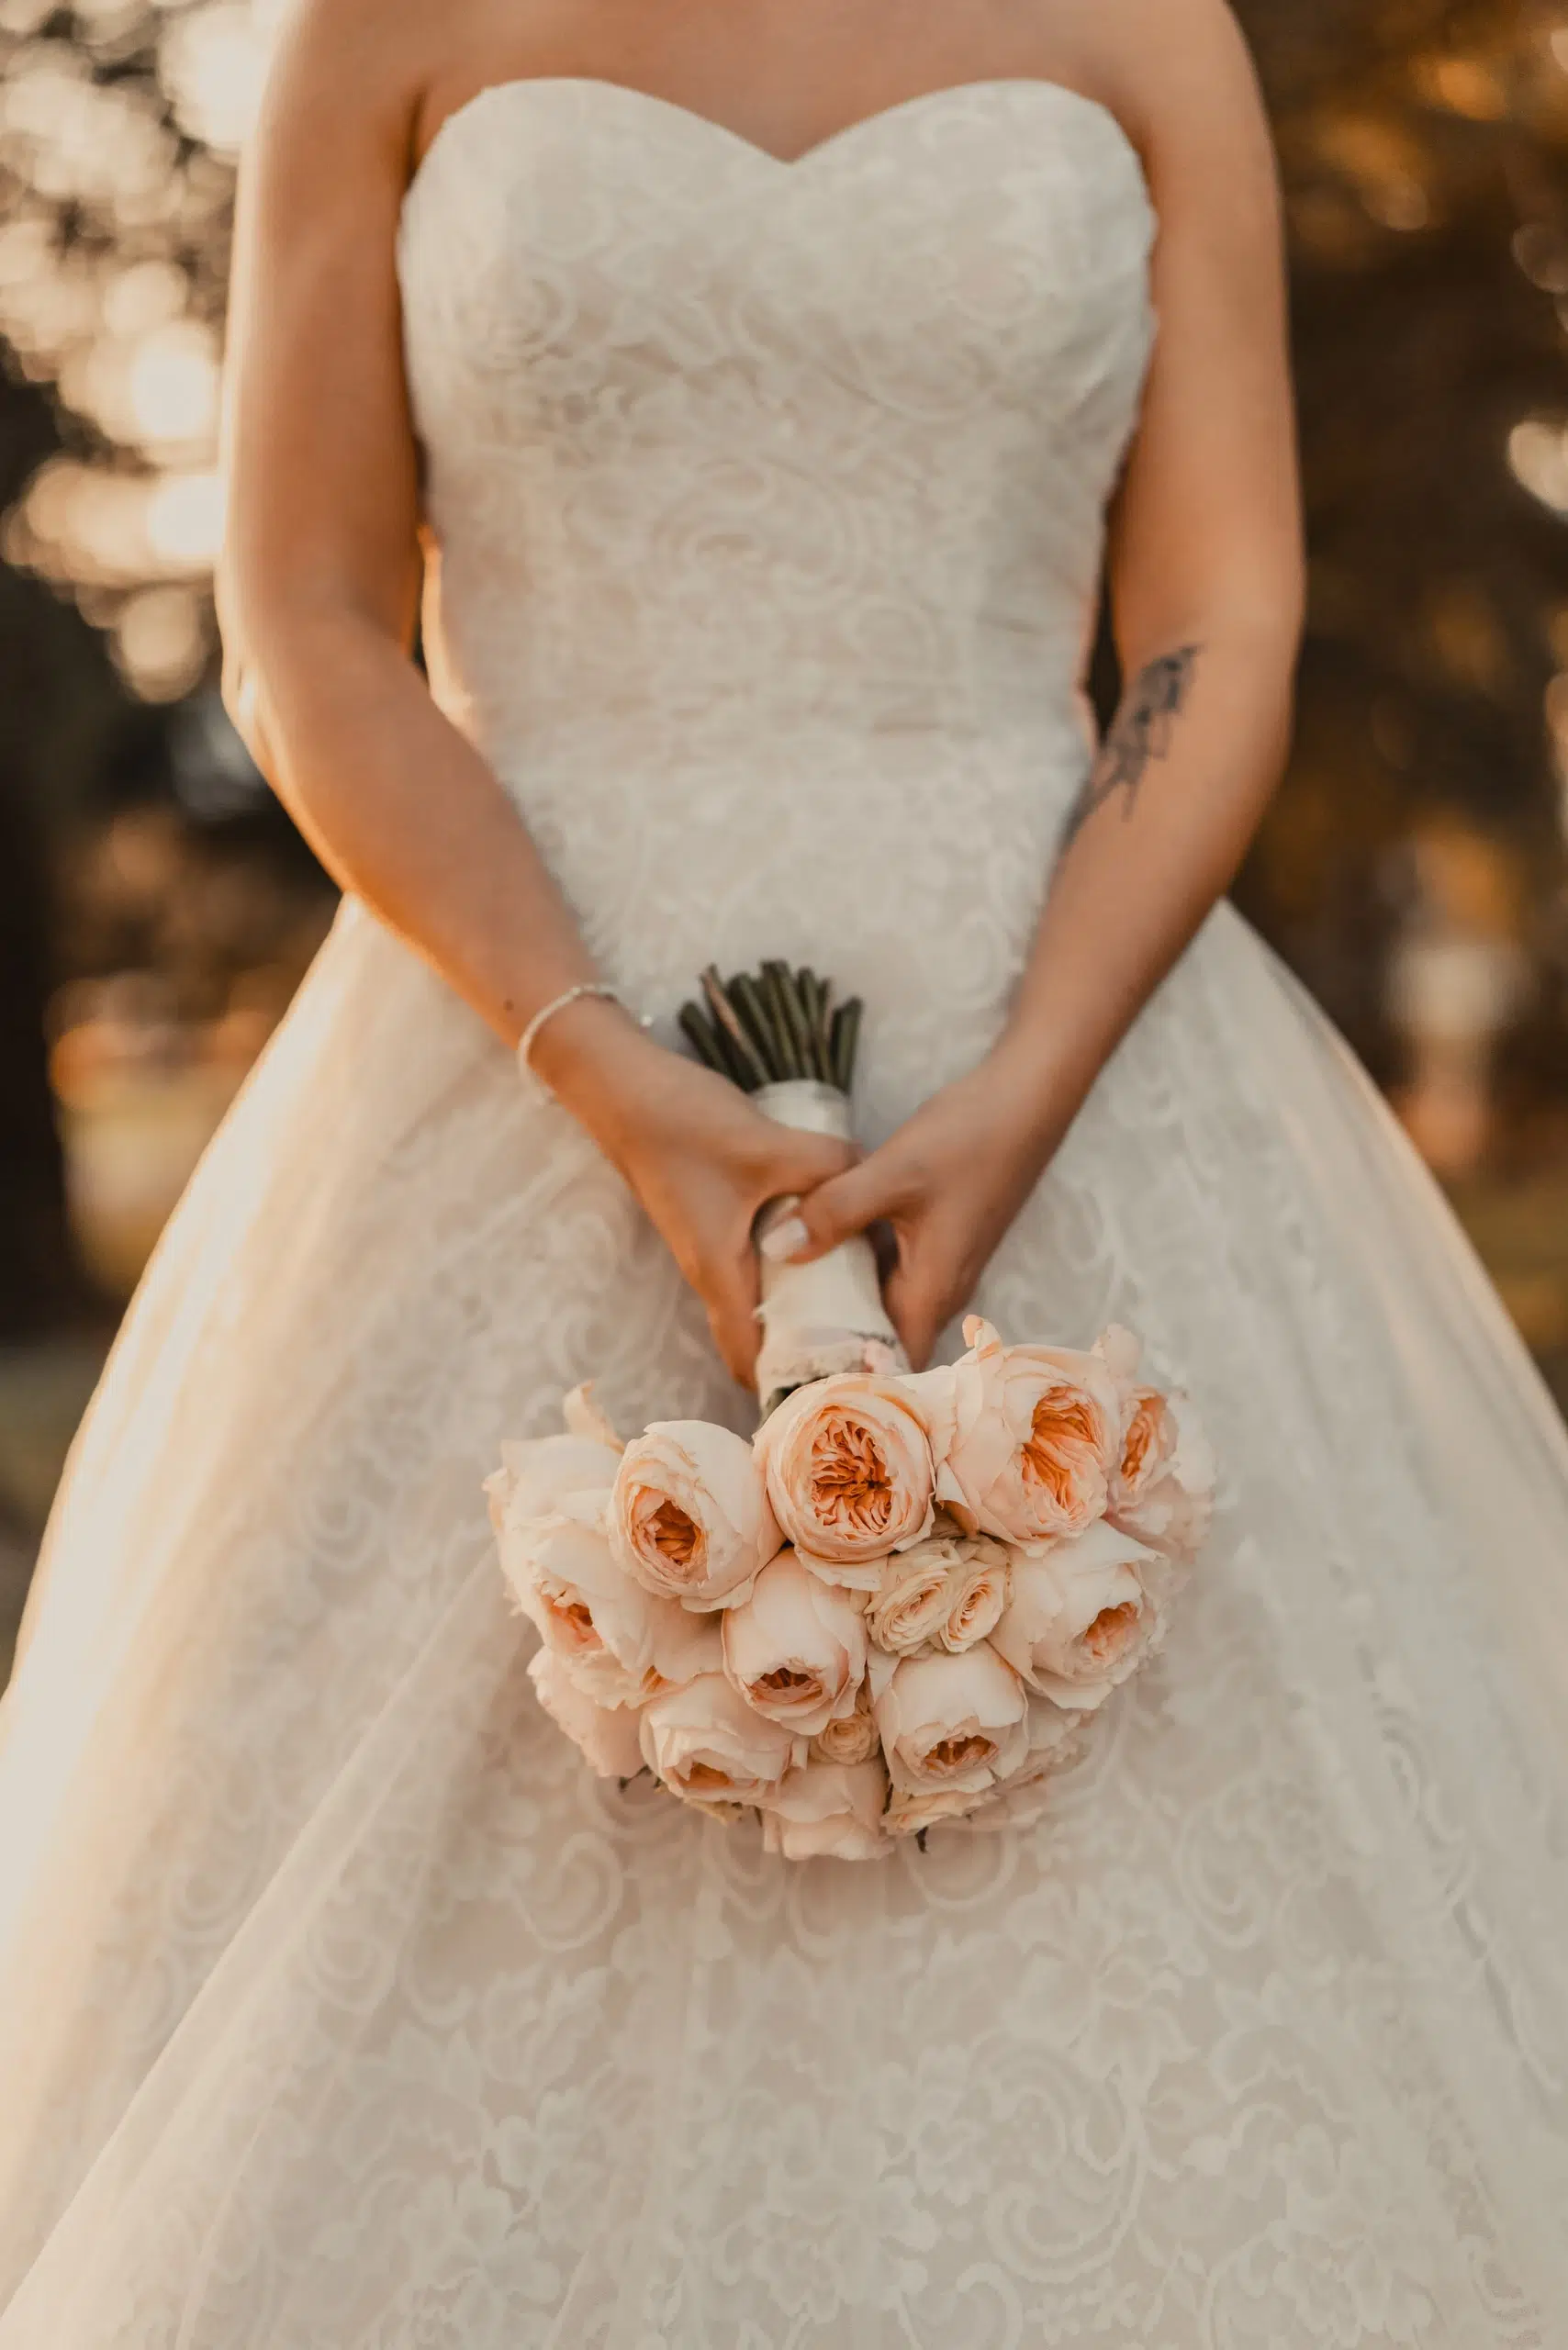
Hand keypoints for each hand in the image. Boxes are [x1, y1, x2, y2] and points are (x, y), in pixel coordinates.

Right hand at [533, 998, 855, 1385]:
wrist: (624, 1087)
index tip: (839, 1392)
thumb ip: (825, 1168)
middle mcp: (712, 1268)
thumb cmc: (681, 1125)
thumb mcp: (764, 1145)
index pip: (749, 1356)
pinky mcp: (719, 1216)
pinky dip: (794, 1268)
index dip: (789, 1382)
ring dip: (802, 1307)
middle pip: (758, 1334)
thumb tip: (873, 1178)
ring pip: (762, 1295)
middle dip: (806, 1351)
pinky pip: (761, 1261)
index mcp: (718, 1271)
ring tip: (863, 1306)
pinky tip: (835, 1244)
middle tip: (866, 1353)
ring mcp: (713, 1242)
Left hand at [779, 1043, 1064, 1369]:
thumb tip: (777, 1249)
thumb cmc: (970, 1139)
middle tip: (774, 1348)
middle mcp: (942, 1289)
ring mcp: (941, 1264)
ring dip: (844, 1311)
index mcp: (934, 1290)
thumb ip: (835, 1211)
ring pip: (886, 1306)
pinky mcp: (936, 1240)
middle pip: (884, 1340)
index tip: (797, 1384)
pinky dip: (856, 1277)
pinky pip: (891, 1275)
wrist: (1024, 1101)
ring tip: (784, 1311)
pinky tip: (817, 1257)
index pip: (892, 1364)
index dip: (850, 1380)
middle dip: (836, 1350)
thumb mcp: (894, 1173)